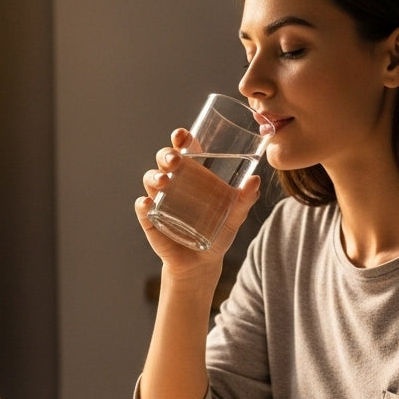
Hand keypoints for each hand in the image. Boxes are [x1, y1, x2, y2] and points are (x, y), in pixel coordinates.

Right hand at [133, 128, 261, 279]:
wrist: (202, 263)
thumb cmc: (218, 233)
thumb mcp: (234, 216)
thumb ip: (245, 200)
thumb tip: (256, 180)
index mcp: (192, 174)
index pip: (184, 149)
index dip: (181, 139)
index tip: (182, 135)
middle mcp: (173, 182)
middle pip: (164, 159)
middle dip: (166, 155)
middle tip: (175, 160)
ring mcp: (160, 200)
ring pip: (150, 179)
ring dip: (154, 176)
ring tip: (164, 181)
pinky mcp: (150, 219)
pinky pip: (142, 208)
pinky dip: (143, 204)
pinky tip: (147, 203)